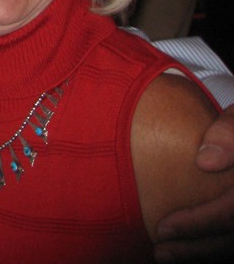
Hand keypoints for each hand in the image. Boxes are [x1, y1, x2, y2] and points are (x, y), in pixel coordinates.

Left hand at [154, 106, 233, 261]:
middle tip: (159, 254)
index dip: (199, 223)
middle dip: (196, 250)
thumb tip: (205, 162)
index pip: (232, 212)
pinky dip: (213, 251)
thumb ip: (229, 133)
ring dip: (203, 255)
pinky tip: (187, 254)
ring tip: (166, 257)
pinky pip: (233, 242)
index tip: (163, 228)